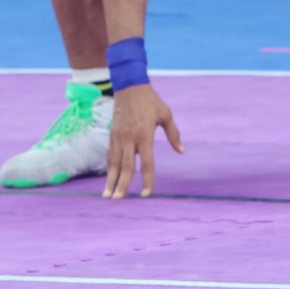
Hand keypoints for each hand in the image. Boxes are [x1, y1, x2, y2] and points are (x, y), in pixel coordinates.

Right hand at [103, 84, 183, 198]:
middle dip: (122, 184)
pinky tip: (108, 178)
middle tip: (118, 200)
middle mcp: (129, 139)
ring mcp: (118, 138)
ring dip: (111, 180)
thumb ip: (174, 134)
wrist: (130, 88)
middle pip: (126, 167)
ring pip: (114, 163)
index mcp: (144, 135)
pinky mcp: (112, 135)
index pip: (146, 163)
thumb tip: (181, 151)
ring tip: (107, 196)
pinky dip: (109, 168)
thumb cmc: (151, 102)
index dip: (147, 179)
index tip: (147, 194)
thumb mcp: (166, 115)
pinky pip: (110, 155)